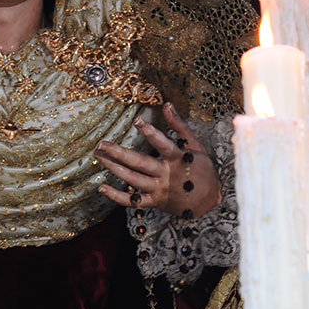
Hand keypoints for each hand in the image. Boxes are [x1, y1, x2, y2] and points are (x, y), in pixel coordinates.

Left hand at [95, 103, 220, 217]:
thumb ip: (180, 126)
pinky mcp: (155, 202)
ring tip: (98, 158)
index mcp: (178, 159)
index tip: (137, 121)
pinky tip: (102, 188)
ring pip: (132, 179)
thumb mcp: (196, 146)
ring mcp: (159, 189)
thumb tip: (167, 105)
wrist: (211, 202)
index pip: (162, 144)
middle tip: (101, 145)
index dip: (150, 133)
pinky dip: (117, 196)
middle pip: (139, 163)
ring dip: (113, 168)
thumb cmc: (203, 170)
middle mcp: (166, 174)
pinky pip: (133, 201)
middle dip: (118, 153)